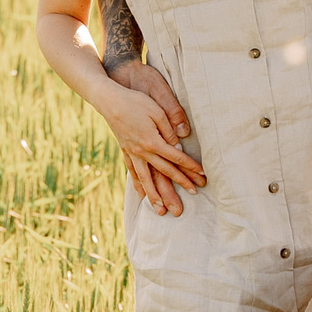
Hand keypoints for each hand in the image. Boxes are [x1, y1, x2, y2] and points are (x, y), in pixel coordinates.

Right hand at [94, 71, 201, 214]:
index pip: (176, 158)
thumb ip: (169, 129)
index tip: (202, 176)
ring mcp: (132, 153)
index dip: (190, 168)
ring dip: (155, 195)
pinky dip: (139, 185)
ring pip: (146, 179)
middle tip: (193, 195)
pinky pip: (133, 172)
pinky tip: (142, 196)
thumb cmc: (136, 101)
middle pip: (164, 172)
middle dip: (179, 185)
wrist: (109, 100)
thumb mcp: (157, 110)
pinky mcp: (126, 151)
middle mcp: (142, 152)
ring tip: (162, 211)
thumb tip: (179, 146)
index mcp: (153, 141)